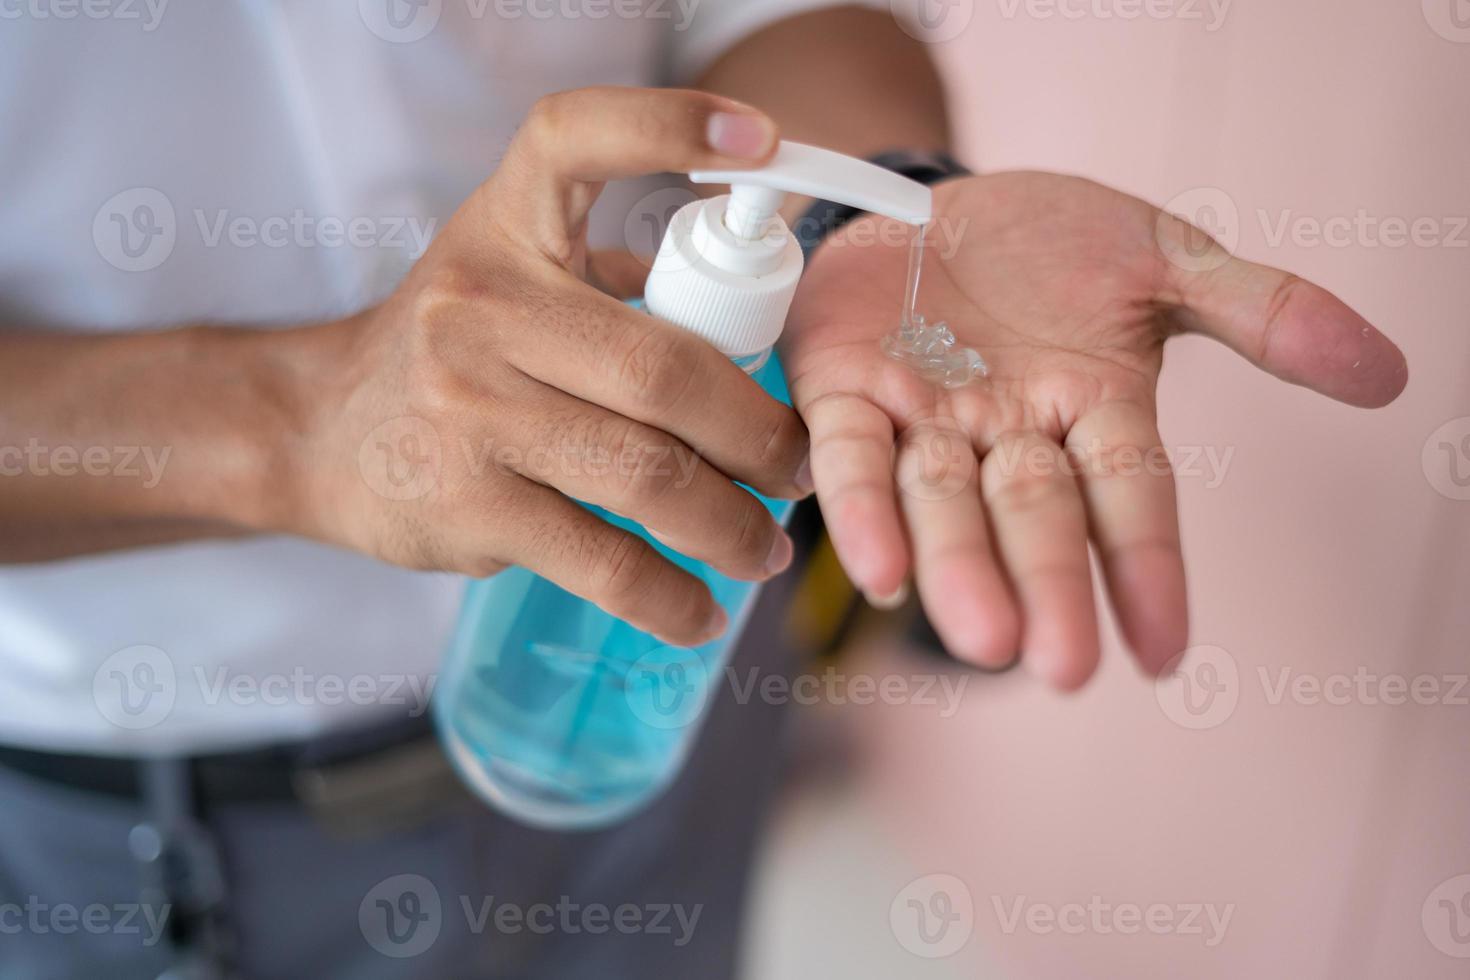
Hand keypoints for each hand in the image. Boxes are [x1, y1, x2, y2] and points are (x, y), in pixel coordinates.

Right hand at [293, 88, 809, 647]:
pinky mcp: (462, 504)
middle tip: (797, 472)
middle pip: (665, 371)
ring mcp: (466, 409)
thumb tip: (758, 327)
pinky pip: (601, 560)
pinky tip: (701, 612)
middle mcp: (480, 306)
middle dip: (759, 436)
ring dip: (732, 528)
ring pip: (647, 475)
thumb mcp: (509, 275)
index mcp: (506, 226)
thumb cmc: (447, 349)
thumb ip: (615, 283)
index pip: (578, 139)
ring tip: (764, 551)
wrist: (316, 430)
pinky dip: (668, 597)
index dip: (670, 126)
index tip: (762, 141)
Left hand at [784, 172, 1406, 687]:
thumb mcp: (1163, 258)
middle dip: (1046, 586)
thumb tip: (1384, 375)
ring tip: (978, 636)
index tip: (1162, 654)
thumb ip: (1260, 309)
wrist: (933, 200)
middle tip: (1056, 665)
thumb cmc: (1051, 244)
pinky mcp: (843, 389)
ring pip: (938, 501)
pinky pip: (849, 456)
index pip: (1129, 498)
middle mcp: (1006, 434)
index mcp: (1092, 409)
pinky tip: (875, 568)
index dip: (1146, 569)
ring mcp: (922, 418)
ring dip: (956, 567)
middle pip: (1032, 517)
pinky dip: (859, 509)